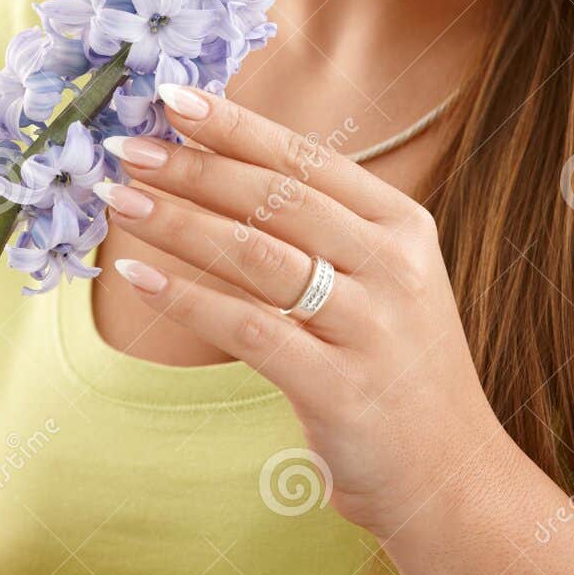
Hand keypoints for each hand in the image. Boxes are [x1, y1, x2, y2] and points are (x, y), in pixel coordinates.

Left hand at [96, 83, 508, 541]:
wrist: (452, 478)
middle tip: (127, 147)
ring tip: (121, 201)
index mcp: (402, 226)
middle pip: (276, 197)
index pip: (306, 159)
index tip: (170, 96)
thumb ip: (320, 229)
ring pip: (258, 254)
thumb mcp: (380, 281)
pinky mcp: (340, 387)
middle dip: (195, 166)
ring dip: (180, 222)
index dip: (234, 125)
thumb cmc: (394, 369)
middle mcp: (393, 266)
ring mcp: (371, 326)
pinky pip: (249, 328)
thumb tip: (221, 165)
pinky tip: (138, 279)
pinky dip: (187, 298)